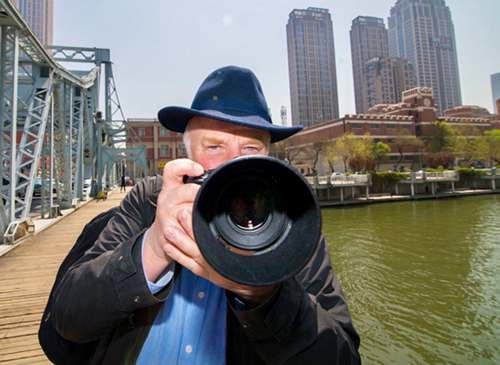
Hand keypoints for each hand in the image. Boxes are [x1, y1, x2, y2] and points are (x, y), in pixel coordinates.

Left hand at [143, 159, 276, 303]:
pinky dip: (175, 254)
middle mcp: (214, 261)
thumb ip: (240, 236)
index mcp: (225, 254)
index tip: (193, 211)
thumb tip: (239, 210)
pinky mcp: (200, 271)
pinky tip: (167, 245)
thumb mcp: (247, 249)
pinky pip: (185, 263)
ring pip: (189, 253)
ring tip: (169, 229)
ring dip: (178, 240)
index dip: (201, 225)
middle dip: (188, 229)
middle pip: (199, 243)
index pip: (210, 236)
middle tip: (180, 214)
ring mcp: (206, 267)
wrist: (244, 284)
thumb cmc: (246, 263)